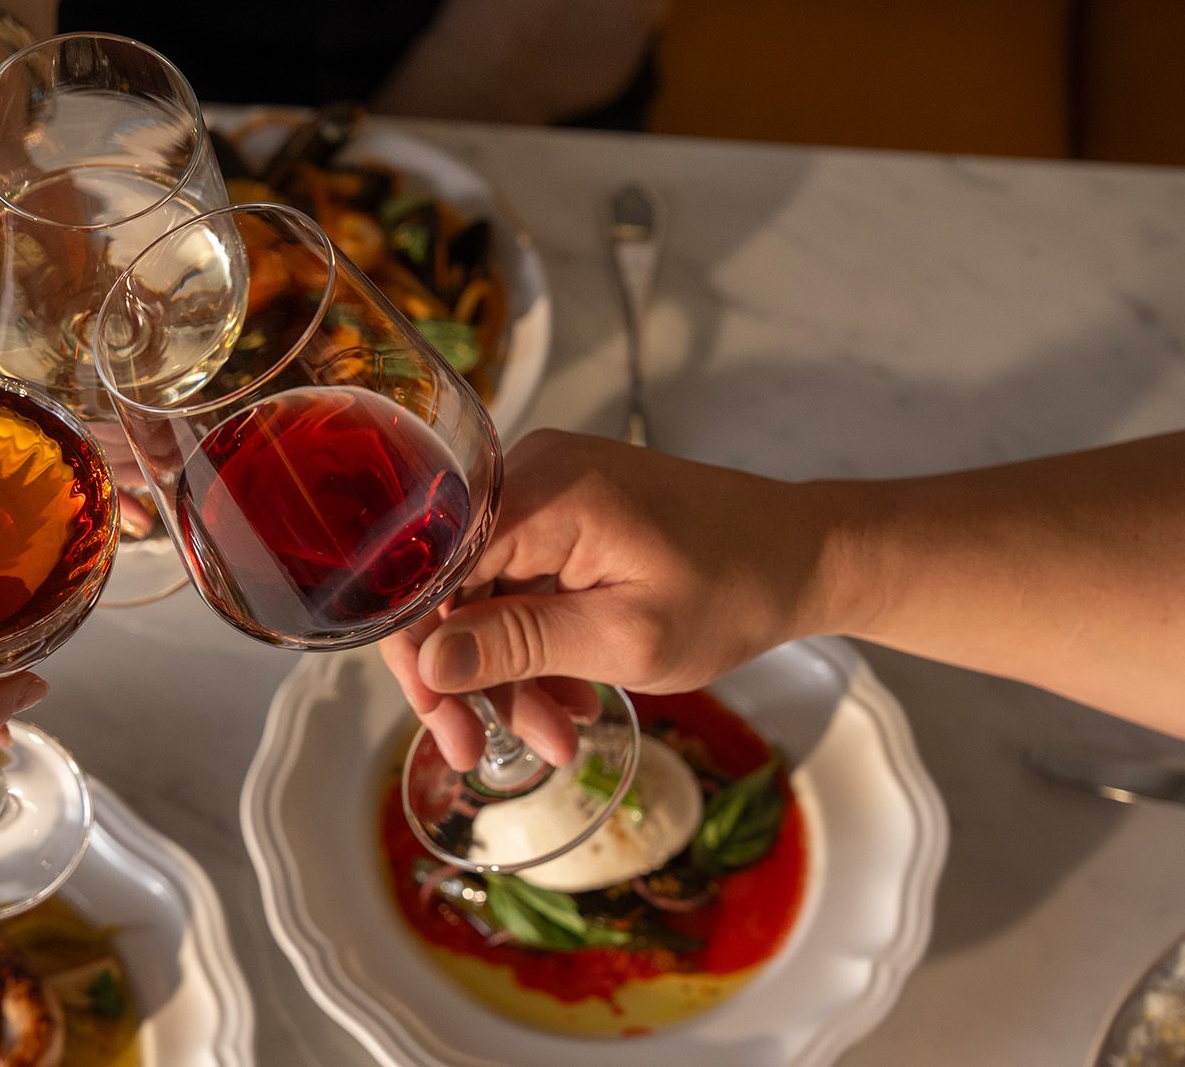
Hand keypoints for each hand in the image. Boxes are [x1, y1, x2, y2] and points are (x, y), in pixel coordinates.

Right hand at [379, 430, 828, 769]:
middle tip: (488, 749)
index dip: (419, 654)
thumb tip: (431, 663)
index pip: (429, 572)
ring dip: (507, 671)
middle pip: (449, 585)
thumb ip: (521, 645)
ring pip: (481, 593)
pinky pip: (515, 581)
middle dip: (470, 676)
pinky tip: (566, 693)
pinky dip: (532, 642)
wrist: (802, 554)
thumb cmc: (734, 589)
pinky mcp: (559, 510)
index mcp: (545, 491)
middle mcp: (530, 471)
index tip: (442, 723)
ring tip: (555, 734)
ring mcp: (543, 488)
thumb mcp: (626, 637)